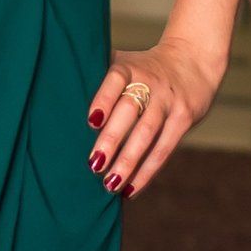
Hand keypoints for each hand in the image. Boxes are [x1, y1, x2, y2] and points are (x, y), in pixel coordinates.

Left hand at [86, 38, 220, 201]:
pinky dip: (147, 172)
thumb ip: (98, 77)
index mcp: (129, 68)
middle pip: (130, 110)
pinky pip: (164, 149)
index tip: (91, 122)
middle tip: (94, 165)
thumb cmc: (144, 70)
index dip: (103, 99)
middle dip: (112, 139)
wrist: (194, 61)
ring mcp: (169, 101)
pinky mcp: (184, 118)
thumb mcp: (125, 64)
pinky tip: (131, 189)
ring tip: (110, 184)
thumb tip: (57, 100)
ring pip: (147, 133)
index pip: (115, 80)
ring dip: (128, 161)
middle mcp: (150, 82)